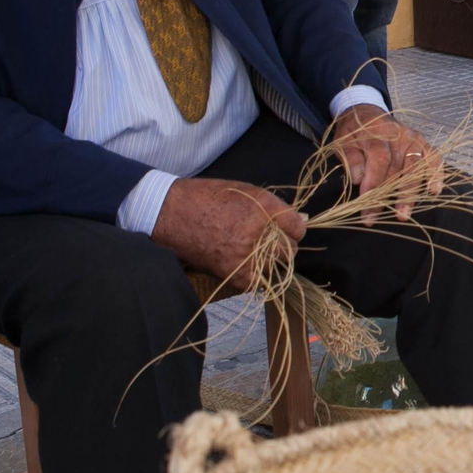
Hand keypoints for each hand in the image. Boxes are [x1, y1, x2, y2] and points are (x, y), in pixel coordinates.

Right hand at [151, 177, 305, 287]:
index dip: (295, 227)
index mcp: (262, 207)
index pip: (297, 226)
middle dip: (285, 245)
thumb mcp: (244, 190)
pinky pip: (257, 283)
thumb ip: (274, 206)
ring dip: (271, 261)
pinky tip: (247, 265)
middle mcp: (257, 231)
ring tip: (256, 252)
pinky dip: (255, 277)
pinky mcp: (231, 272)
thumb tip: (302, 219)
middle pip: (290, 249)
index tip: (289, 228)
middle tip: (272, 242)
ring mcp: (245, 254)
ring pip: (276, 266)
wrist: (170, 213)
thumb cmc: (206, 197)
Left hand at [331, 105, 445, 224]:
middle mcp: (399, 135)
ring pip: (416, 167)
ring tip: (404, 213)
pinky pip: (433, 158)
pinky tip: (433, 190)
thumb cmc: (354, 133)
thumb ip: (350, 158)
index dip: (374, 182)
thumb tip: (359, 179)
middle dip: (393, 194)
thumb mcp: (342, 141)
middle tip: (386, 215)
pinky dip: (436, 174)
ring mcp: (413, 139)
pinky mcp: (422, 144)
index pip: (380, 158)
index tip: (366, 203)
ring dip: (411, 192)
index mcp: (378, 132)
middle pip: (400, 166)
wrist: (366, 114)